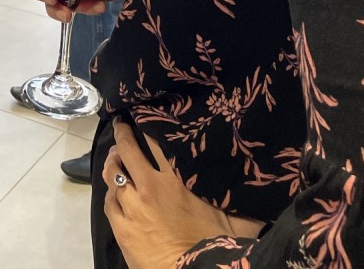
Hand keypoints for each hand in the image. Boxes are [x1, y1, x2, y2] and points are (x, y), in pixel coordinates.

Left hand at [102, 122, 264, 268]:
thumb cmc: (215, 248)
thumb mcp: (234, 219)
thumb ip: (240, 196)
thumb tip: (255, 176)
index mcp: (174, 180)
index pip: (154, 142)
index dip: (145, 125)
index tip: (141, 115)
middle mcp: (149, 188)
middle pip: (127, 149)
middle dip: (122, 133)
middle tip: (120, 124)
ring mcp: (132, 207)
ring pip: (112, 173)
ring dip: (112, 162)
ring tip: (114, 156)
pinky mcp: (121, 227)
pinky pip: (107, 201)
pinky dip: (109, 192)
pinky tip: (114, 191)